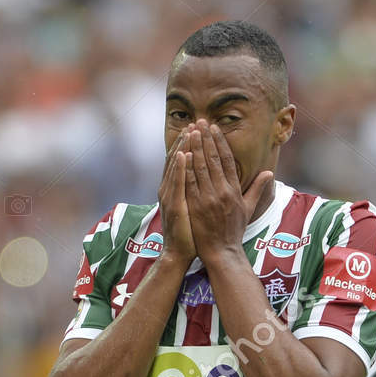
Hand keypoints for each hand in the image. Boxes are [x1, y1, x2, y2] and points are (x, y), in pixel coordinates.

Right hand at [157, 129, 195, 262]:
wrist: (178, 254)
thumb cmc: (189, 234)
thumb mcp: (193, 209)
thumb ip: (197, 193)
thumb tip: (207, 182)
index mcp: (175, 189)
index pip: (182, 162)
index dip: (189, 145)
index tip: (198, 129)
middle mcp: (169, 189)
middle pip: (177, 159)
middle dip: (186, 141)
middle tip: (194, 122)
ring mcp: (170, 197)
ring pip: (176, 167)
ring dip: (183, 148)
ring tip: (190, 131)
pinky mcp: (174, 205)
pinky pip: (177, 183)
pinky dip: (179, 168)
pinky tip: (184, 154)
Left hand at [185, 120, 272, 261]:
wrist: (222, 252)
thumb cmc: (234, 230)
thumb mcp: (248, 208)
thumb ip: (257, 188)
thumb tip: (269, 171)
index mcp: (235, 190)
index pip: (228, 160)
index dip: (220, 142)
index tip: (214, 128)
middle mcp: (223, 192)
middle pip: (213, 159)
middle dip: (206, 139)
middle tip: (200, 122)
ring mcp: (208, 199)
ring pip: (201, 167)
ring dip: (195, 147)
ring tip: (190, 131)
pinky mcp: (196, 206)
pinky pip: (190, 182)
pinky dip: (186, 167)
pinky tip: (181, 153)